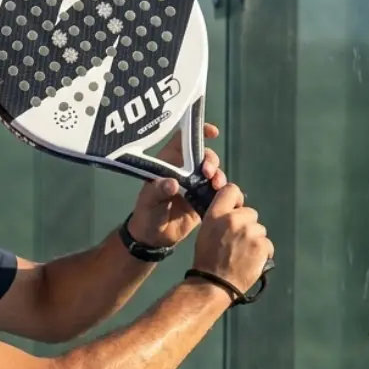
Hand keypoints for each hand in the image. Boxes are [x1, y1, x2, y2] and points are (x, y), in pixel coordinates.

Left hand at [127, 123, 226, 246]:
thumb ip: (159, 191)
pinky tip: (222, 195)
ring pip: (213, 172)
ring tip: (216, 185)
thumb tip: (173, 183)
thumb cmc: (146, 214)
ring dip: (218, 175)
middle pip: (203, 155)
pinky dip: (222, 190)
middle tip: (208, 172)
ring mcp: (195, 184)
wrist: (154, 238)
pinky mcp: (204, 198)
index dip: (197, 131)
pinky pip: (218, 190)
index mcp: (168, 163)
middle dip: (211, 160)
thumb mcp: (149, 201)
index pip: (183, 139)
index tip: (212, 132)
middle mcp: (184, 170)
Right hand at [191, 182, 273, 294]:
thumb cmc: (207, 261)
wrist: (213, 284)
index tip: (236, 209)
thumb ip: (219, 219)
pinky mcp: (262, 245)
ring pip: (259, 230)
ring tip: (241, 255)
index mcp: (216, 215)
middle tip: (236, 243)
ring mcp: (250, 232)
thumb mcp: (205, 233)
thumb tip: (234, 212)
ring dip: (254, 240)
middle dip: (246, 226)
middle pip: (250, 213)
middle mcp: (233, 219)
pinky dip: (261, 253)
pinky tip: (249, 261)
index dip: (236, 199)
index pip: (231, 190)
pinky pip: (266, 244)